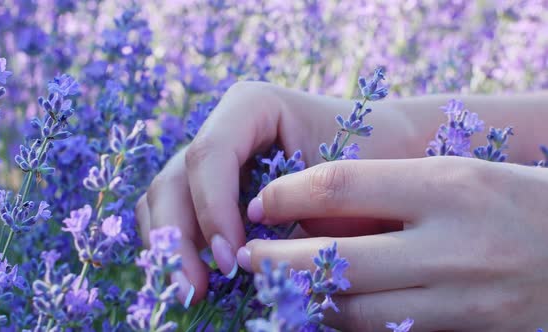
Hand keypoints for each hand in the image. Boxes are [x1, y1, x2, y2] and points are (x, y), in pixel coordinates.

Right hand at [135, 81, 411, 306]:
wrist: (386, 151)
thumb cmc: (373, 158)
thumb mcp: (342, 181)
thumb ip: (293, 211)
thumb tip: (248, 259)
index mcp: (251, 107)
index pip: (210, 155)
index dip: (211, 208)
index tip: (232, 258)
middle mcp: (223, 127)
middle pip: (175, 178)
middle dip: (178, 236)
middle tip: (195, 290)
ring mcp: (214, 157)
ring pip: (164, 197)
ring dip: (171, 245)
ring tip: (193, 291)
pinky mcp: (212, 186)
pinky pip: (176, 211)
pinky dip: (178, 244)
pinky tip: (197, 277)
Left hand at [240, 156, 547, 330]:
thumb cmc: (510, 198)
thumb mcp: (454, 175)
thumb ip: (387, 189)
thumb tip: (310, 202)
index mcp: (447, 186)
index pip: (341, 185)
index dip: (288, 195)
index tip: (260, 203)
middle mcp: (452, 245)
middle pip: (335, 258)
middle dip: (277, 259)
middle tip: (245, 255)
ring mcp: (463, 299)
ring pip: (354, 309)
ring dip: (304, 298)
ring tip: (275, 285)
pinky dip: (346, 322)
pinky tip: (323, 309)